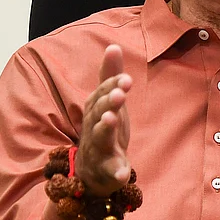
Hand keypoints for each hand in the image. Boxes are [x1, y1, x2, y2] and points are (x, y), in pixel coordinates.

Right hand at [75, 45, 132, 195]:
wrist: (92, 172)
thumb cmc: (103, 129)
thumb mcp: (109, 102)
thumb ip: (110, 76)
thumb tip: (113, 46)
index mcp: (95, 111)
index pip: (101, 95)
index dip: (112, 86)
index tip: (126, 79)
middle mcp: (94, 128)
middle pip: (98, 114)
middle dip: (107, 103)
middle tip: (120, 94)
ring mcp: (99, 150)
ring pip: (100, 139)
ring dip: (106, 128)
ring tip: (112, 119)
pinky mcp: (107, 171)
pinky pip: (111, 172)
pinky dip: (117, 172)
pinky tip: (124, 173)